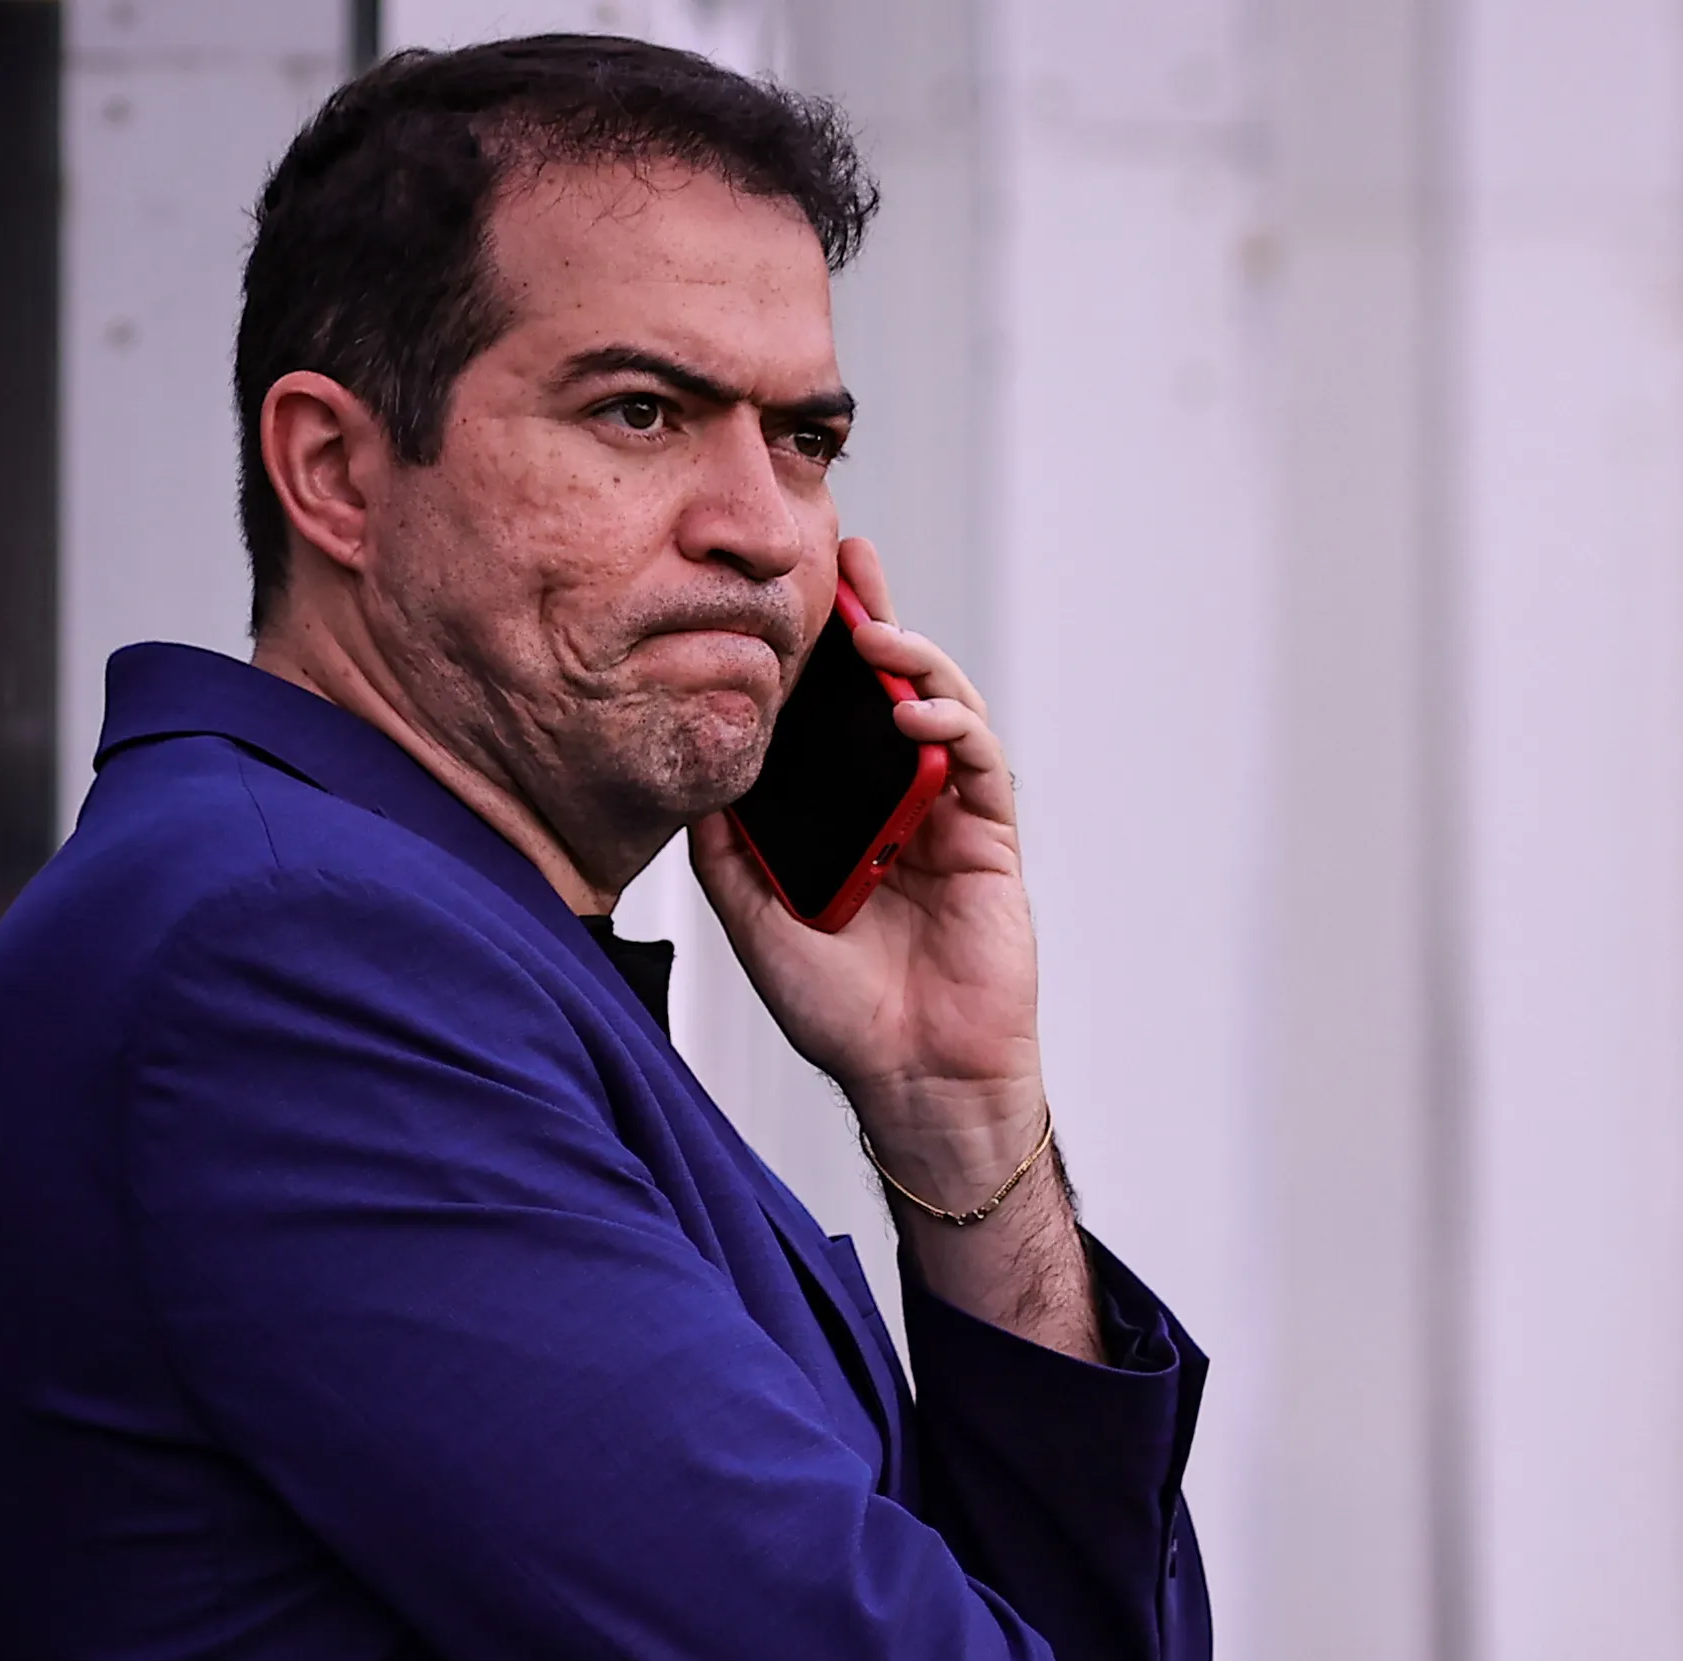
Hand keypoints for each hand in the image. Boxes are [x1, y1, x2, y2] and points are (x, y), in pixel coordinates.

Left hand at [692, 537, 1097, 1357]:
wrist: (911, 1076)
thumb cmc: (842, 1013)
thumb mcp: (755, 920)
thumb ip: (728, 849)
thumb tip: (693, 770)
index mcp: (841, 816)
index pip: (826, 718)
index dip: (812, 657)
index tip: (783, 596)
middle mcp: (895, 804)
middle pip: (887, 692)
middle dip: (873, 622)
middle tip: (848, 562)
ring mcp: (946, 816)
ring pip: (939, 709)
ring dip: (912, 663)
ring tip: (875, 635)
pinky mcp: (989, 839)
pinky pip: (977, 761)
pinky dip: (950, 724)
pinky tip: (913, 710)